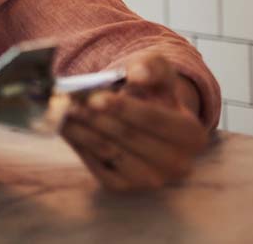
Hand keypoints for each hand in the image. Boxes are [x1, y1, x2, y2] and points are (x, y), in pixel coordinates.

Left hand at [59, 52, 208, 189]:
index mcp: (191, 135)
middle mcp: (177, 164)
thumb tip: (139, 74)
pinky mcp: (124, 186)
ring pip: (109, 152)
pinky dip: (79, 145)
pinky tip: (65, 126)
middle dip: (96, 118)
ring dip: (81, 130)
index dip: (123, 108)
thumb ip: (151, 67)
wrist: (140, 113)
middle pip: (129, 137)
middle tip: (68, 102)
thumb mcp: (156, 69)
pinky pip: (97, 166)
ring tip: (61, 111)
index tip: (95, 97)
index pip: (153, 120)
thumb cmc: (150, 88)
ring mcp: (150, 179)